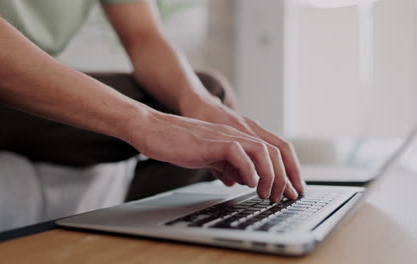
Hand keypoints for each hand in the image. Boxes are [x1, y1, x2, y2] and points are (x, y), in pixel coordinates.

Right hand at [181, 97, 304, 201]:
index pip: (272, 151)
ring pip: (263, 151)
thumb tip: (237, 179)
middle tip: (281, 197)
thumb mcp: (208, 157)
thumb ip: (225, 165)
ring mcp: (225, 136)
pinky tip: (247, 183)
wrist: (154, 130)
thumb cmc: (177, 144)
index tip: (289, 191)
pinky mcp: (213, 141)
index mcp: (237, 138)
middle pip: (275, 150)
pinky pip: (240, 153)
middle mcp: (236, 134)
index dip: (286, 171)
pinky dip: (249, 170)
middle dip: (285, 177)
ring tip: (266, 193)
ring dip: (271, 175)